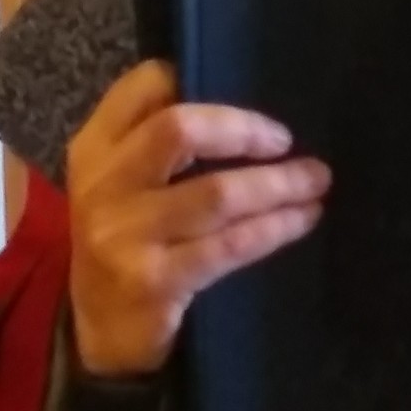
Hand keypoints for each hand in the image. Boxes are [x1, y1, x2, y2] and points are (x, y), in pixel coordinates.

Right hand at [67, 59, 331, 376]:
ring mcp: (125, 235)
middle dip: (244, 130)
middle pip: (179, 130)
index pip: (142, 89)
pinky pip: (229, 245)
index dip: (197, 80)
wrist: (99, 331)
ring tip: (316, 181)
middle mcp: (104, 185)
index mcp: (94, 149)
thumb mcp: (122, 185)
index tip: (245, 94)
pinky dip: (274, 228)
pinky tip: (302, 219)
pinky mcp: (154, 281)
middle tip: (285, 140)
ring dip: (277, 185)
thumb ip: (158, 145)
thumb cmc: (126, 243)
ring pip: (216, 193)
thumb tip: (245, 114)